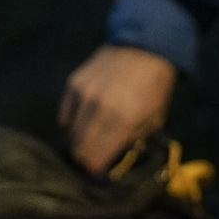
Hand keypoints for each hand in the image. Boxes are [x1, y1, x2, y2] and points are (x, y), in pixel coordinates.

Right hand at [58, 44, 177, 173]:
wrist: (146, 46)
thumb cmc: (154, 87)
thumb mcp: (154, 120)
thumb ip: (132, 143)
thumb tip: (113, 164)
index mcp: (123, 120)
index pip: (94, 160)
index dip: (95, 170)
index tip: (100, 171)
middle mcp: (98, 108)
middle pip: (77, 150)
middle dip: (85, 158)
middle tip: (94, 157)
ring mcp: (82, 94)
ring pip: (68, 134)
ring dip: (78, 140)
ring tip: (91, 138)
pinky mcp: (73, 83)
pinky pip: (64, 115)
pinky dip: (72, 122)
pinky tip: (86, 118)